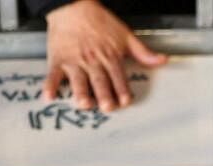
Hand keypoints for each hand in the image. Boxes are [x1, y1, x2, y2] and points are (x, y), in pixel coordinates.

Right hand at [44, 0, 166, 111]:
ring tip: (84, 104)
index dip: (122, 90)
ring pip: (78, 80)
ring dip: (80, 92)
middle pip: (99, 81)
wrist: (72, 5)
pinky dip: (50, 85)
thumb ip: (143, 52)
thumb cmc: (99, 21)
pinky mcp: (58, 58)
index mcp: (110, 57)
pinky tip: (49, 96)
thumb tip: (163, 61)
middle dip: (104, 95)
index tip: (125, 101)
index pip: (118, 77)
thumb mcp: (125, 35)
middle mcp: (92, 61)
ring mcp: (74, 60)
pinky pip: (53, 74)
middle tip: (107, 107)